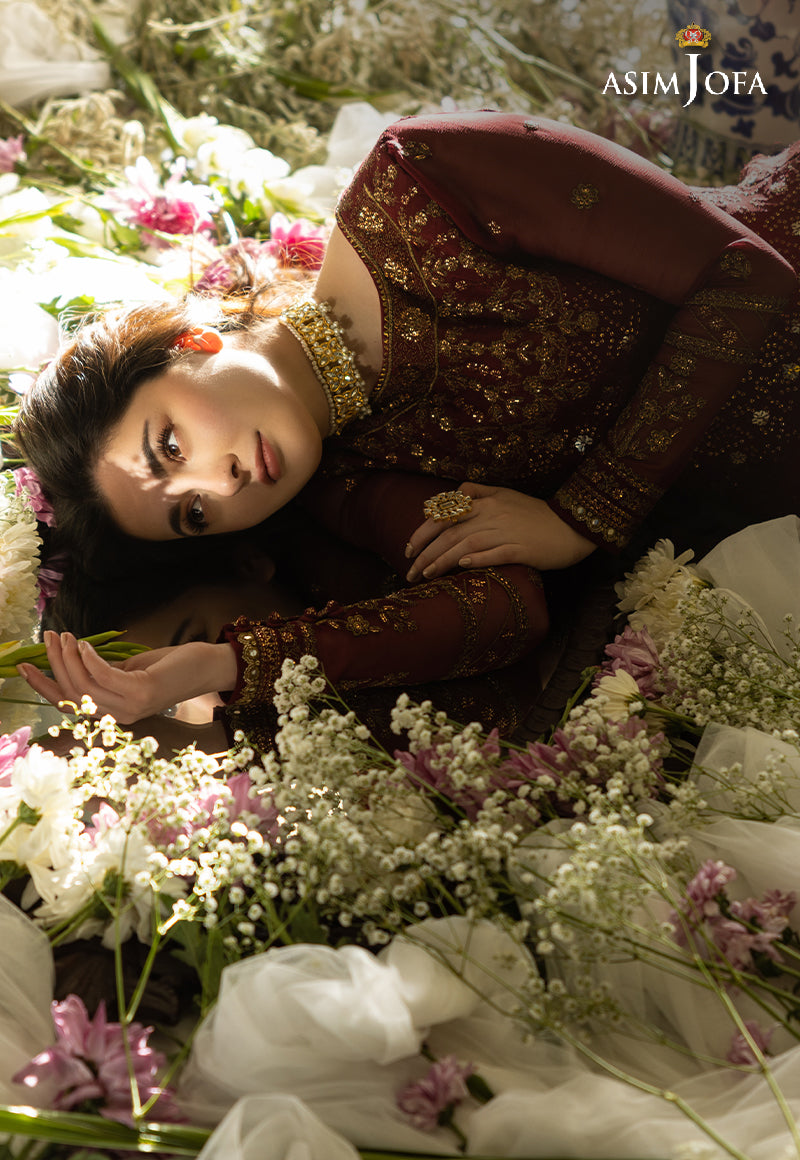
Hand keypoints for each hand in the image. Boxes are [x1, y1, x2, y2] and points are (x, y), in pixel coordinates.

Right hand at [17, 631, 237, 723]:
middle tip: (47, 637)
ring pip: (84, 685)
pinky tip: (85, 642)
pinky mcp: (141, 692)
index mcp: (113, 712)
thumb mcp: (129, 671)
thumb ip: (103, 671)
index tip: (22, 666)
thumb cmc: (169, 668)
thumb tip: (72, 657)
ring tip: (65, 635)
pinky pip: (104, 675)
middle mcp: (118, 715)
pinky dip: (90, 658)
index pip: (68, 703)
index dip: (43, 685)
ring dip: (68, 658)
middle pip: (72, 693)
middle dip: (53, 664)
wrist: (206, 667)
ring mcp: (130, 706)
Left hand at [405, 483, 595, 579]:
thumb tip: (451, 498)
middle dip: (425, 554)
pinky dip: (478, 559)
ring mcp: (508, 532)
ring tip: (426, 575)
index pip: (445, 515)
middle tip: (409, 572)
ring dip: (443, 561)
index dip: (423, 532)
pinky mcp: (522, 549)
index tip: (408, 549)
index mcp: (486, 501)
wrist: (572, 525)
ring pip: (467, 545)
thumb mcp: (505, 495)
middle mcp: (493, 514)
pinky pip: (496, 554)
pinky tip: (462, 567)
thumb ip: (477, 493)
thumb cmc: (536, 514)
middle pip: (451, 533)